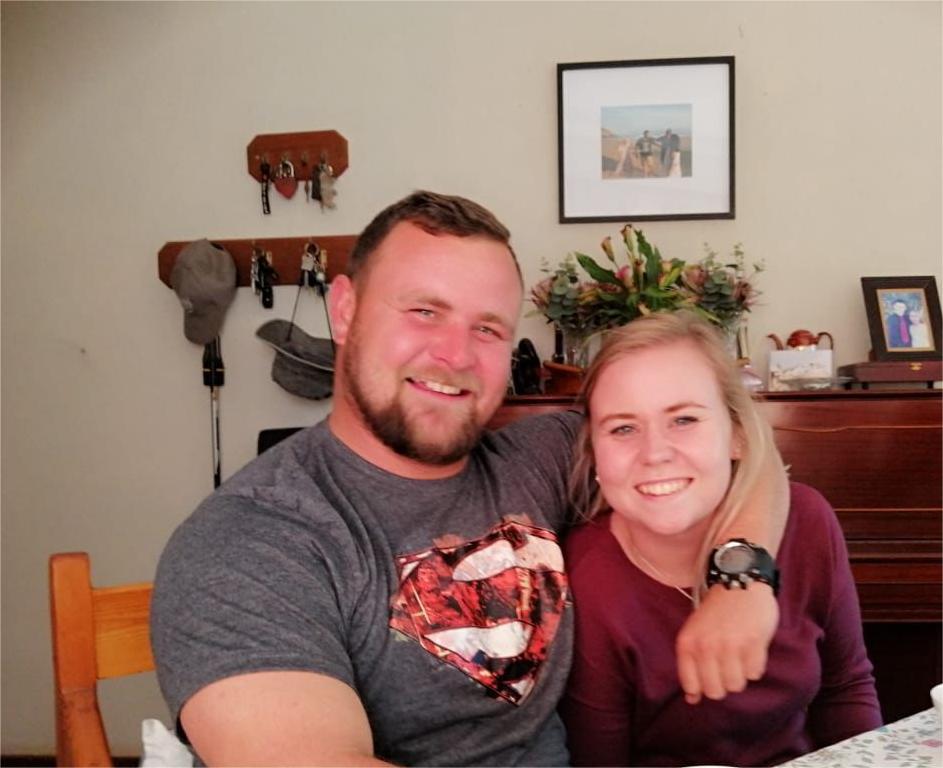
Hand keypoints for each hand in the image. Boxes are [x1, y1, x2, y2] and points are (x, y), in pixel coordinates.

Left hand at [675, 583, 777, 704]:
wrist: (739, 581)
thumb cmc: (715, 612)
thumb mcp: (694, 633)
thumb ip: (691, 664)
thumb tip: (692, 700)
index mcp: (687, 643)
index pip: (691, 686)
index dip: (702, 688)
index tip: (709, 677)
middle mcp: (706, 646)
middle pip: (715, 691)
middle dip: (723, 684)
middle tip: (727, 666)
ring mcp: (730, 645)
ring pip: (736, 685)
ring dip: (740, 675)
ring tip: (739, 655)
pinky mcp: (753, 643)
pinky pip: (755, 674)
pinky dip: (755, 665)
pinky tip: (751, 648)